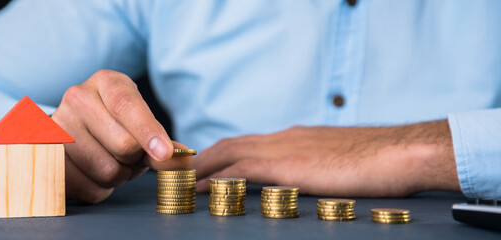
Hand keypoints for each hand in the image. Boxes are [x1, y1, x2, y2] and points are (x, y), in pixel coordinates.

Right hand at [52, 70, 180, 203]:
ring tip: (111, 161)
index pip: (128, 105)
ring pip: (107, 170)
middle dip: (136, 159)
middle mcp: (77, 98)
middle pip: (124, 145)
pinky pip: (88, 189)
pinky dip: (101, 190)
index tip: (164, 154)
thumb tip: (181, 159)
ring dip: (119, 176)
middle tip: (130, 155)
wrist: (72, 130)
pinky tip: (94, 174)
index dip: (149, 132)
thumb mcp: (139, 120)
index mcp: (105, 82)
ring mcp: (57, 127)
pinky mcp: (46, 158)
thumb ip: (162, 140)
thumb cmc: (114, 124)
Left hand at [192, 121, 460, 196]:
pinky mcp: (287, 166)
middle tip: (178, 173)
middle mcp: (283, 139)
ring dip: (200, 167)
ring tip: (178, 181)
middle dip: (201, 158)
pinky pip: (241, 170)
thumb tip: (304, 178)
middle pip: (228, 144)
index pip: (246, 142)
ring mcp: (283, 150)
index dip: (219, 154)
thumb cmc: (376, 161)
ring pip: (227, 153)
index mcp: (294, 138)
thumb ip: (314, 166)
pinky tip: (200, 189)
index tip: (202, 165)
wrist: (398, 153)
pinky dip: (216, 177)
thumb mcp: (336, 160)